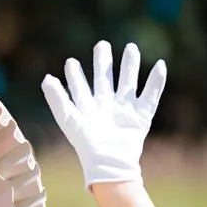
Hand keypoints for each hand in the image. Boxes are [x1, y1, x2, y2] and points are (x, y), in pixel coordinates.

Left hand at [41, 40, 165, 191]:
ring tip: (131, 48)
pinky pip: (151, 95)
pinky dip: (156, 81)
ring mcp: (124, 110)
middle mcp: (106, 107)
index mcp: (88, 109)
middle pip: (105, 80)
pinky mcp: (141, 116)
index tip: (70, 62)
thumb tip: (45, 78)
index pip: (80, 88)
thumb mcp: (68, 119)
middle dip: (103, 62)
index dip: (75, 75)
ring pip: (128, 82)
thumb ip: (57, 98)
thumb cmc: (87, 143)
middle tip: (101, 45)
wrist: (109, 161)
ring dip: (130, 65)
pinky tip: (160, 65)